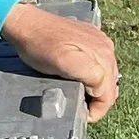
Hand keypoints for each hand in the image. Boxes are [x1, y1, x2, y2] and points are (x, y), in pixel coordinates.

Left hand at [4, 0, 119, 119]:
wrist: (27, 23)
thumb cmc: (39, 46)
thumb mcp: (62, 63)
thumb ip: (90, 74)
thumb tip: (102, 88)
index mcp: (102, 57)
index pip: (108, 95)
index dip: (97, 110)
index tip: (81, 115)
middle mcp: (107, 49)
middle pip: (110, 87)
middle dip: (98, 101)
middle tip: (80, 106)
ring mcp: (102, 42)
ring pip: (108, 76)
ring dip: (96, 89)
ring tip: (79, 93)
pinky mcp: (94, 38)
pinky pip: (101, 63)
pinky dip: (94, 75)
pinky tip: (80, 77)